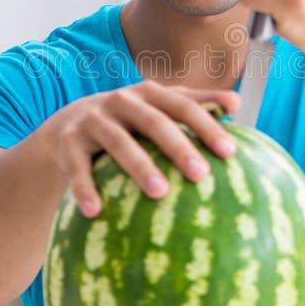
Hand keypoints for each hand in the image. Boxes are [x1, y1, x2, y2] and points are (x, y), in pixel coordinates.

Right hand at [42, 81, 239, 217]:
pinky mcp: (68, 141)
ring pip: (117, 142)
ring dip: (138, 166)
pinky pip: (77, 166)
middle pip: (153, 121)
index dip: (206, 126)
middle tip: (201, 174)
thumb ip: (195, 103)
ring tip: (159, 193)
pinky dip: (84, 188)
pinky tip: (95, 212)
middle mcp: (121, 101)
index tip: (230, 153)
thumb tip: (237, 103)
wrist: (67, 124)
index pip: (183, 106)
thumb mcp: (157, 107)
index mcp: (149, 94)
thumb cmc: (128, 121)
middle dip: (177, 146)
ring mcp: (93, 119)